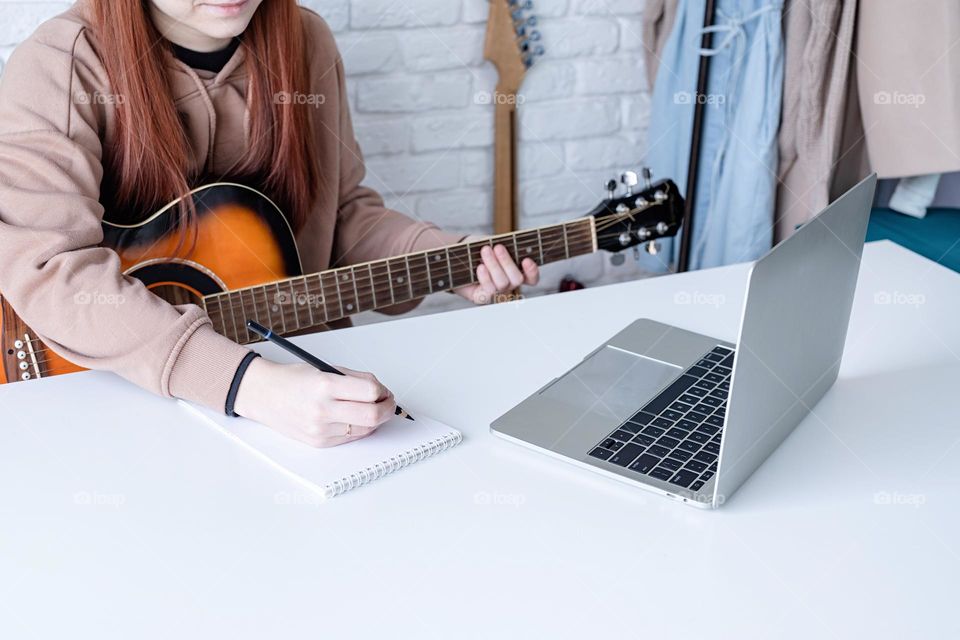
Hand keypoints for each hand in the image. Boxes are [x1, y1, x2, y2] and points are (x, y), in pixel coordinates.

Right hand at [233, 358, 396, 447]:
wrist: (264, 395)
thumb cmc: (293, 379)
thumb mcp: (325, 369)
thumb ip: (355, 379)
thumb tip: (380, 391)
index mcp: (325, 385)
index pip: (370, 391)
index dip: (383, 391)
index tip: (383, 390)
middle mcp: (322, 409)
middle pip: (372, 415)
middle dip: (387, 408)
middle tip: (387, 402)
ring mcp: (320, 429)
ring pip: (365, 429)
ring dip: (375, 420)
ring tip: (371, 409)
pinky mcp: (319, 442)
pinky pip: (350, 437)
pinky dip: (359, 427)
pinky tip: (354, 417)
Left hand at [454, 238, 539, 304]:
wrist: (456, 258)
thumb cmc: (477, 249)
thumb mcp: (491, 243)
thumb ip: (502, 245)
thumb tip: (507, 244)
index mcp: (516, 272)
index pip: (531, 278)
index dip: (532, 271)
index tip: (526, 260)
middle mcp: (508, 285)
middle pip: (517, 279)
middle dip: (507, 262)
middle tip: (498, 247)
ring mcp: (496, 293)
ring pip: (502, 283)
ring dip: (494, 265)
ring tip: (485, 251)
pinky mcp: (482, 298)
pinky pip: (489, 291)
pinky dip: (485, 277)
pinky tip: (480, 267)